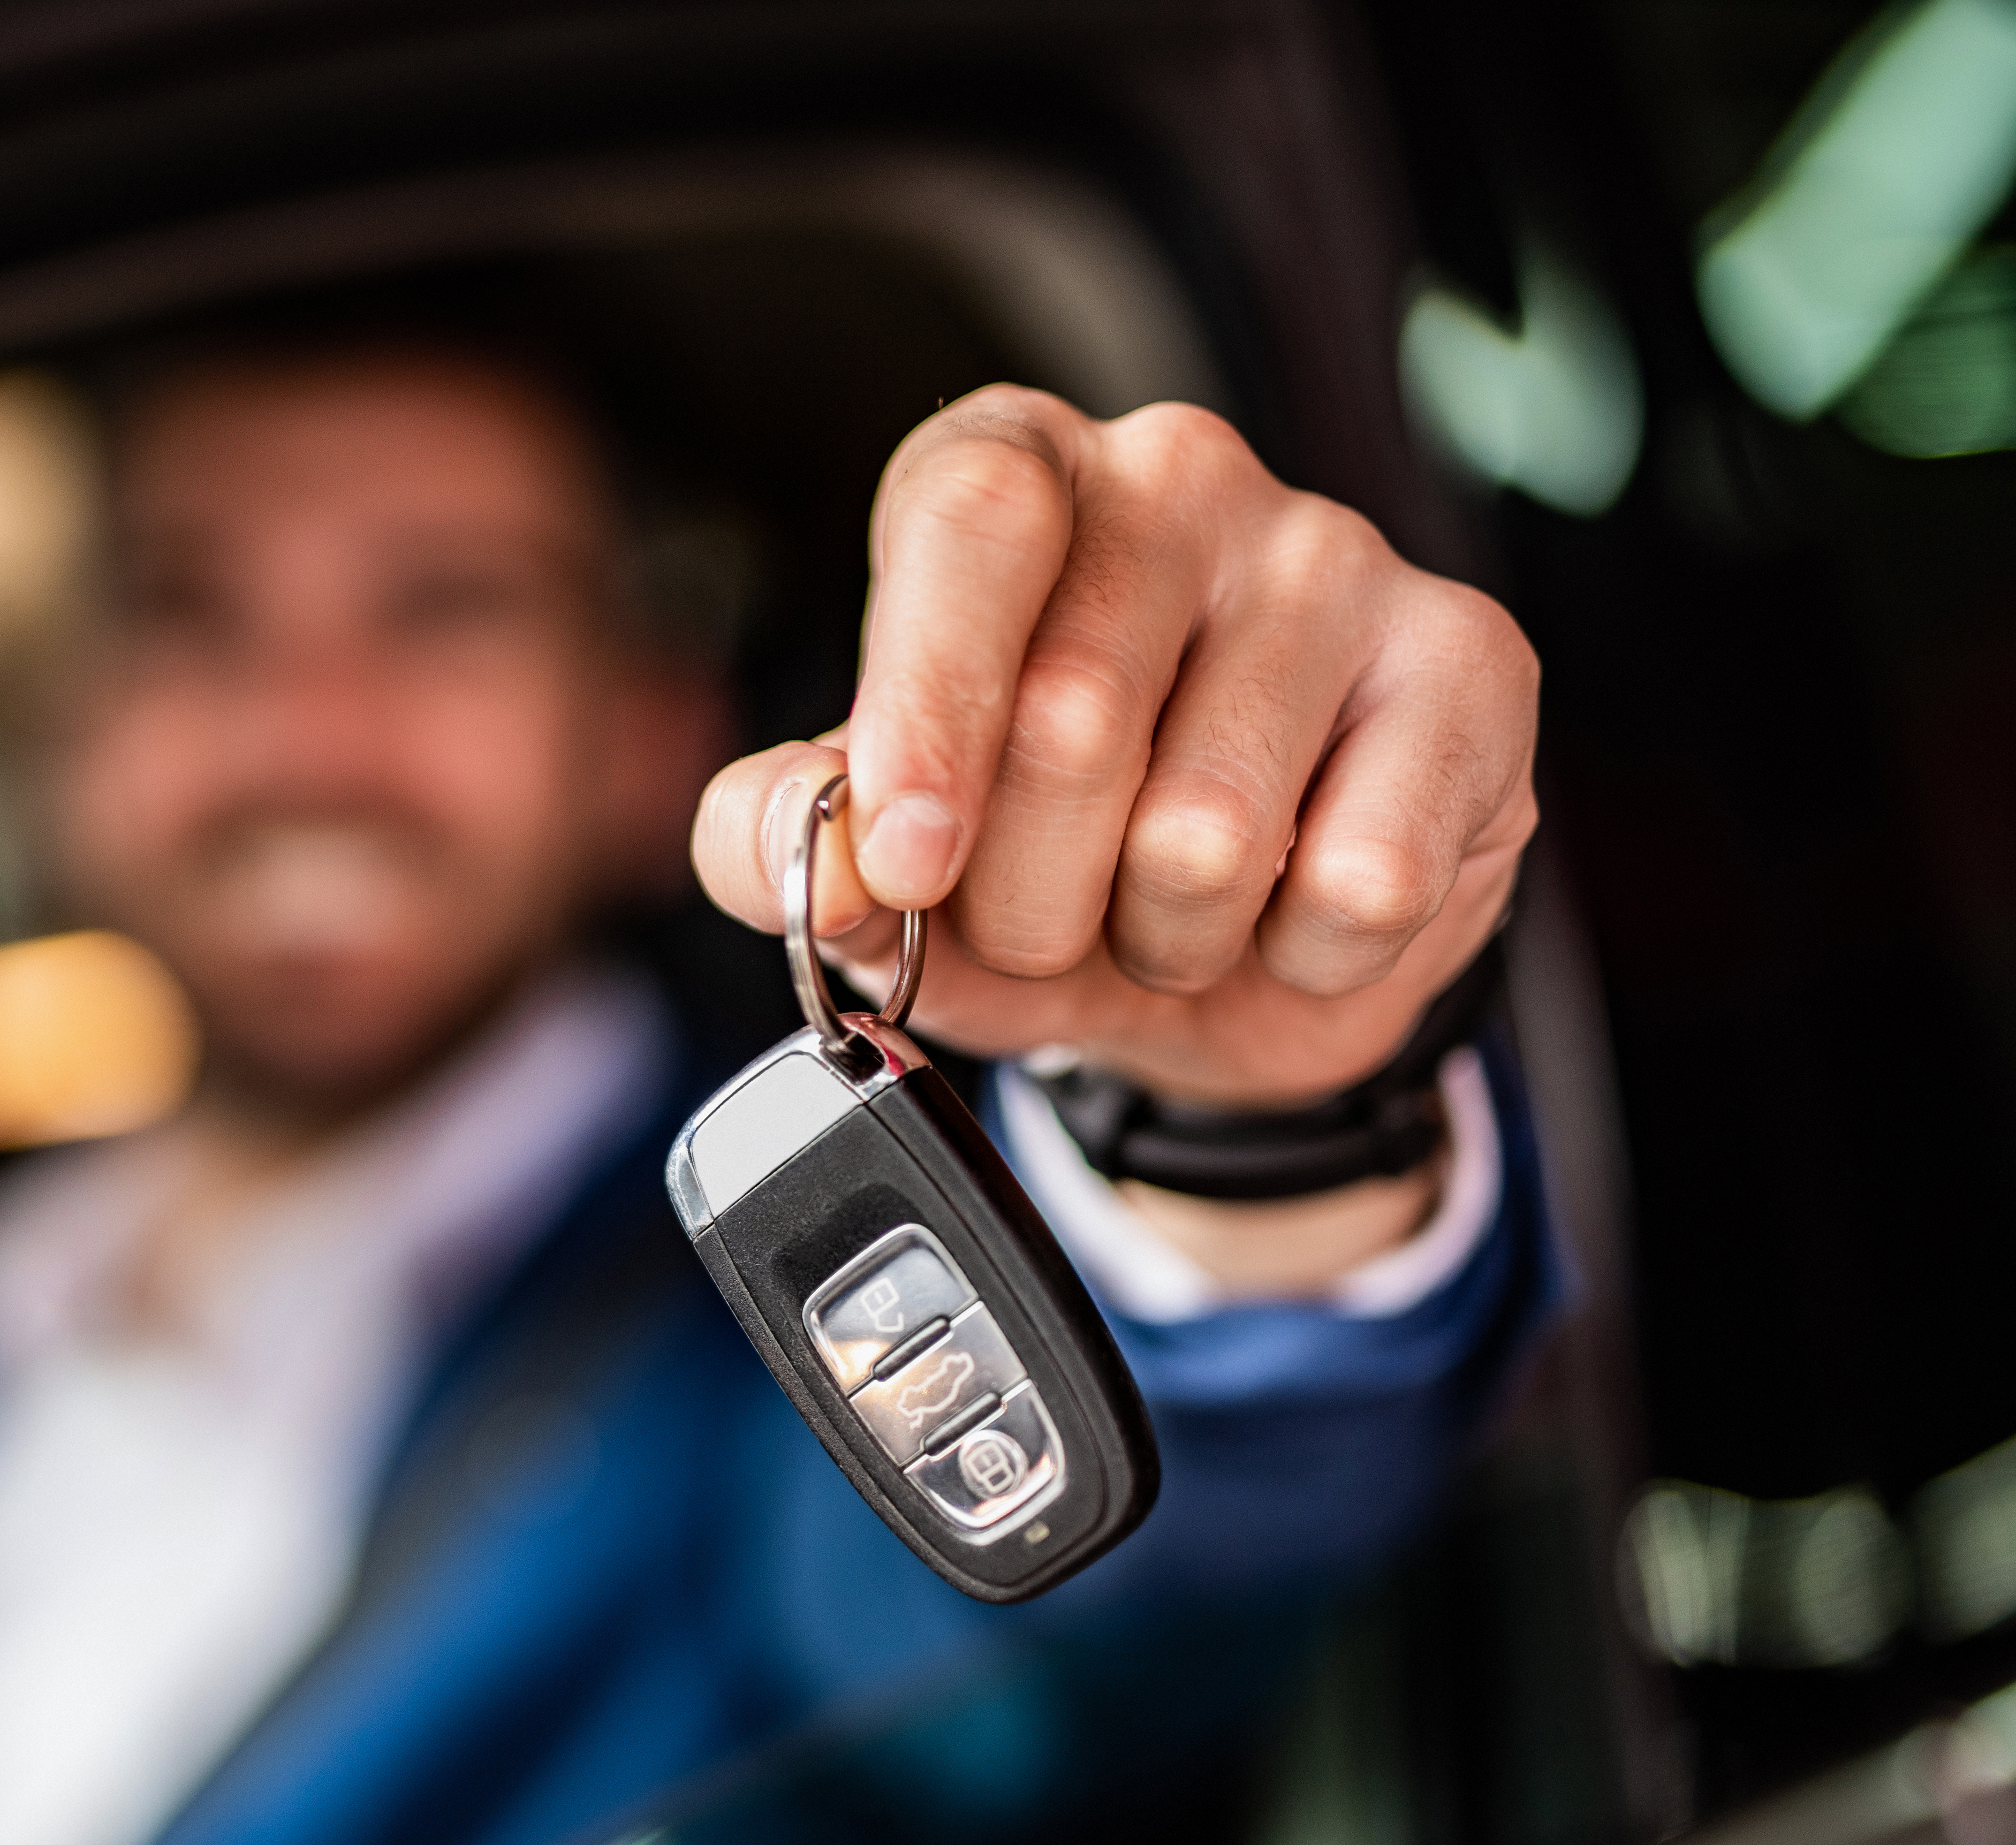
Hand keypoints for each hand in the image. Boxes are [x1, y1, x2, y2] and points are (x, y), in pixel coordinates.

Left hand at [691, 389, 1537, 1110]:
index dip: (926, 710)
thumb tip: (818, 862)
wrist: (1241, 955)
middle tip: (1042, 921)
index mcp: (1014, 478)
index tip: (905, 860)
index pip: (969, 523)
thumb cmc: (1042, 862)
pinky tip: (1294, 908)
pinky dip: (1301, 955)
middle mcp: (1177, 476)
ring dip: (1159, 940)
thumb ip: (787, 849)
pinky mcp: (1469, 664)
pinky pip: (1358, 883)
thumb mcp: (885, 867)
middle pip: (1071, 713)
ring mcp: (1338, 555)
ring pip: (1207, 831)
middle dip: (1025, 898)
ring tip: (1165, 914)